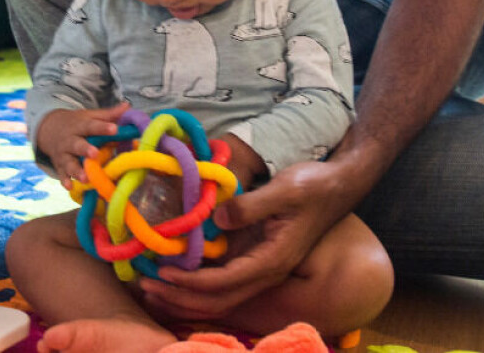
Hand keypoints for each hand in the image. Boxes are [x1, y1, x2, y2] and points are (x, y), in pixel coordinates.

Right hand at [35, 102, 129, 185]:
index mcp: (80, 126)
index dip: (103, 128)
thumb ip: (108, 115)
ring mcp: (64, 153)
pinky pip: (61, 173)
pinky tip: (69, 187)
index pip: (92, 126)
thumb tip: (128, 106)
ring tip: (85, 178)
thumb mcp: (89, 116)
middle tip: (95, 154)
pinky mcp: (59, 165)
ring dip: (76, 170)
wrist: (48, 128)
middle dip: (85, 149)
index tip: (114, 129)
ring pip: (69, 162)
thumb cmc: (77, 124)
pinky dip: (64, 180)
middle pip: (77, 145)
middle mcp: (70, 140)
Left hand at [138, 160, 346, 320]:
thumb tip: (218, 217)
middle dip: (181, 298)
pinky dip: (196, 279)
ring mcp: (260, 265)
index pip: (226, 282)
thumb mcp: (284, 190)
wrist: (338, 184)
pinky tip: (172, 270)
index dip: (193, 282)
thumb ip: (251, 205)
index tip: (163, 273)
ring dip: (186, 294)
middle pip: (220, 299)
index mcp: (273, 260)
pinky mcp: (254, 255)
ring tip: (151, 286)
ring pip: (220, 294)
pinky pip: (223, 278)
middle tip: (145, 286)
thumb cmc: (313, 186)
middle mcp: (266, 270)